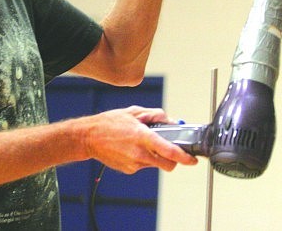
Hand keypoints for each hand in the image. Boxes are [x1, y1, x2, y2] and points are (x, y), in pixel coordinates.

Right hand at [80, 106, 197, 173]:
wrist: (88, 137)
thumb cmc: (109, 123)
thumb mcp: (134, 112)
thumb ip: (155, 115)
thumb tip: (171, 121)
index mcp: (143, 137)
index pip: (170, 151)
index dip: (185, 158)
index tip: (193, 160)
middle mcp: (140, 153)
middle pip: (168, 164)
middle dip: (173, 160)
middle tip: (170, 150)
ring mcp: (134, 164)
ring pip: (155, 164)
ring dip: (155, 156)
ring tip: (141, 143)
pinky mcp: (129, 170)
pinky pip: (143, 166)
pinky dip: (143, 158)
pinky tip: (131, 149)